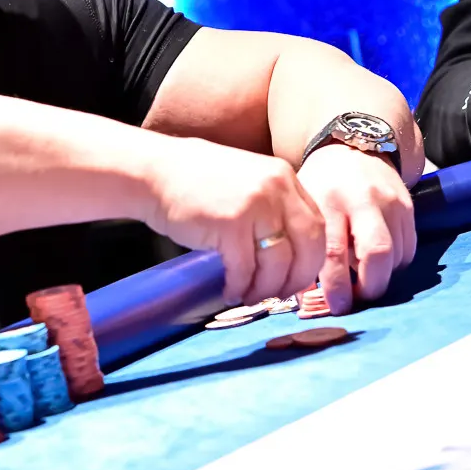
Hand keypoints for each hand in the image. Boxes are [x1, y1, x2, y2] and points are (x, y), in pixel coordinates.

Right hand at [143, 137, 325, 304]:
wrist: (154, 173)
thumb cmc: (195, 181)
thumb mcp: (247, 180)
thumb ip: (273, 207)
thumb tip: (291, 254)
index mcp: (283, 177)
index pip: (316, 225)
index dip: (311, 258)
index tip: (296, 277)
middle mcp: (276, 189)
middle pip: (307, 246)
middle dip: (296, 279)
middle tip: (281, 295)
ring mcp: (254, 206)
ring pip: (277, 263)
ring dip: (265, 288)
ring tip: (251, 296)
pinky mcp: (229, 225)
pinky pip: (244, 269)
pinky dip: (240, 286)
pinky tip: (230, 290)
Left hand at [295, 143, 416, 314]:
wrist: (353, 148)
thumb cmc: (321, 184)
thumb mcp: (305, 205)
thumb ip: (306, 245)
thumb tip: (306, 297)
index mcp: (329, 199)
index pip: (335, 251)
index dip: (337, 286)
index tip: (337, 306)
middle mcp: (364, 199)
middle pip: (378, 253)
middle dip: (370, 286)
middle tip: (357, 299)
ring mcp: (392, 202)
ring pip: (397, 256)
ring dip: (381, 277)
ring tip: (362, 278)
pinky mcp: (410, 208)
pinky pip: (409, 249)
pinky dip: (394, 264)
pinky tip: (376, 262)